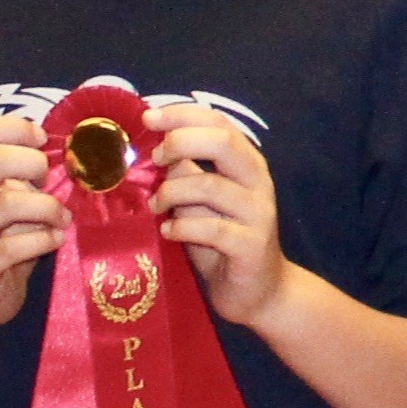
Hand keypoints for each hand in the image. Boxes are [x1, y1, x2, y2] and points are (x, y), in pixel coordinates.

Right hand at [0, 114, 63, 327]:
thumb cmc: (1, 237)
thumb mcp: (8, 198)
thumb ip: (23, 175)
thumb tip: (64, 153)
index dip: (17, 128)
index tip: (42, 140)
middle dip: (33, 165)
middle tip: (50, 182)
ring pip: (7, 202)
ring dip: (47, 207)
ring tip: (62, 218)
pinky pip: (15, 245)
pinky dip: (44, 239)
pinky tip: (55, 240)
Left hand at [147, 107, 286, 325]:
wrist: (259, 293)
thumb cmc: (223, 244)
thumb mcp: (201, 204)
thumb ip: (186, 175)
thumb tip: (156, 151)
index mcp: (247, 164)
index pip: (219, 123)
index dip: (183, 114)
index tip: (148, 117)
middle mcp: (258, 183)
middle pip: (222, 142)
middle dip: (180, 142)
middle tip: (155, 159)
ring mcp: (258, 214)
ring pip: (210, 186)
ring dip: (171, 193)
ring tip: (155, 207)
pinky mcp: (251, 246)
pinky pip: (211, 228)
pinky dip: (181, 227)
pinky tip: (169, 232)